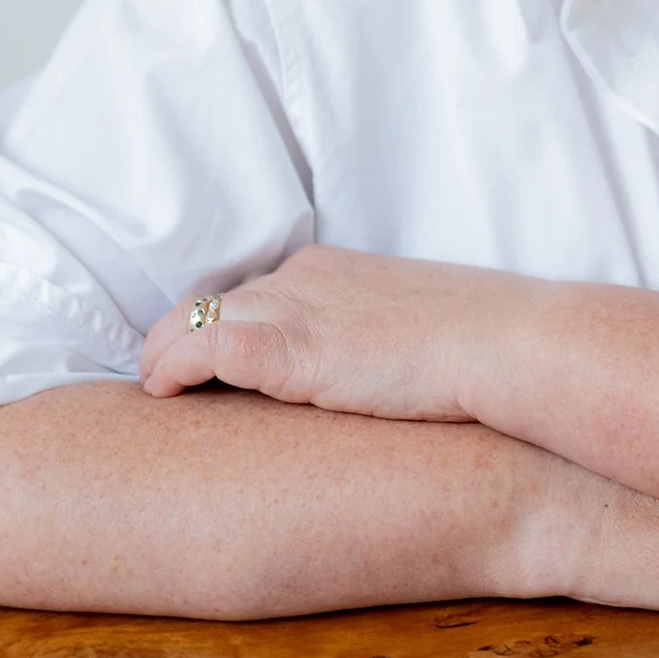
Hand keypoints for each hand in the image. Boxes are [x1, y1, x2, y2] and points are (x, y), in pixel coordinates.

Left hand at [140, 244, 518, 420]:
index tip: (208, 362)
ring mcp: (295, 311)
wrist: (505, 344)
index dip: (221, 325)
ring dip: (161, 355)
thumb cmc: (477, 339)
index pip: (250, 291)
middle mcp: (301, 278)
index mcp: (329, 267)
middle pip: (210, 303)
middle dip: (176, 337)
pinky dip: (173, 366)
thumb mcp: (412, 322)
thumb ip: (372, 333)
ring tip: (153, 390)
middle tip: (162, 378)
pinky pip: (206, 349)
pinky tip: (163, 391)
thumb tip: (369, 366)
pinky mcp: (292, 351)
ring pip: (193, 322)